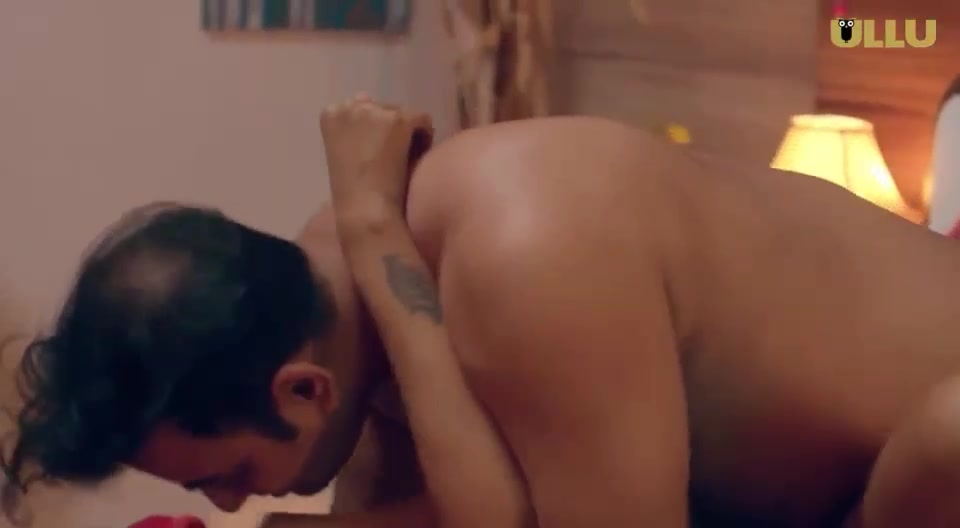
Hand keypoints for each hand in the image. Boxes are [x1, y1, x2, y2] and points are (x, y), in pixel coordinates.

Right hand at [320, 95, 432, 219]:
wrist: (365, 210)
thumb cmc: (352, 190)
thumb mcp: (343, 151)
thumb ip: (353, 126)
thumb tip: (366, 98)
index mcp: (331, 114)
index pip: (360, 107)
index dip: (371, 132)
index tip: (373, 154)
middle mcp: (350, 106)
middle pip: (383, 109)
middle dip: (390, 130)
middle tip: (390, 158)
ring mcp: (375, 111)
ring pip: (404, 115)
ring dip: (407, 135)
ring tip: (401, 162)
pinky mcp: (399, 119)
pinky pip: (423, 120)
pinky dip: (424, 139)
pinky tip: (413, 160)